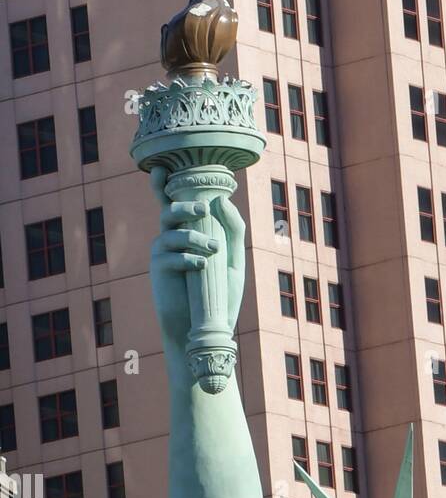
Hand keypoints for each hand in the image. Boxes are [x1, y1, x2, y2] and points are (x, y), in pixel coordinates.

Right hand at [148, 166, 245, 358]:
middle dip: (184, 206)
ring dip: (194, 236)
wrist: (205, 330)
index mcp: (187, 233)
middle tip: (203, 210)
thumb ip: (233, 230)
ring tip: (214, 250)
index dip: (162, 184)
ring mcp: (162, 255)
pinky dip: (188, 258)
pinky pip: (170, 256)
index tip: (161, 167)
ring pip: (171, 231)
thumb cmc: (218, 296)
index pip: (173, 203)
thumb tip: (223, 199)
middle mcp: (171, 240)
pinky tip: (203, 265)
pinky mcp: (159, 272)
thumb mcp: (233, 261)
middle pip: (168, 210)